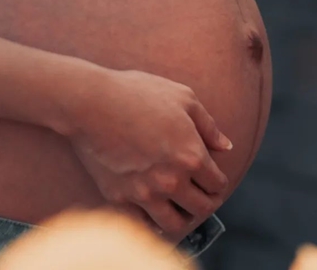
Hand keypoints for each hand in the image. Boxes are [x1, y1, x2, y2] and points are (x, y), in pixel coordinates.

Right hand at [65, 67, 232, 238]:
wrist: (91, 102)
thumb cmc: (137, 92)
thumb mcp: (182, 97)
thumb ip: (208, 125)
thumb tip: (226, 147)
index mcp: (191, 156)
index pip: (217, 184)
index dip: (217, 181)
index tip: (210, 178)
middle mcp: (172, 180)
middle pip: (201, 208)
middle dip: (205, 201)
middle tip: (198, 194)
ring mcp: (145, 192)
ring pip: (175, 224)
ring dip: (181, 216)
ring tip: (177, 204)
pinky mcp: (120, 198)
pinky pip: (144, 222)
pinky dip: (152, 219)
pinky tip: (152, 205)